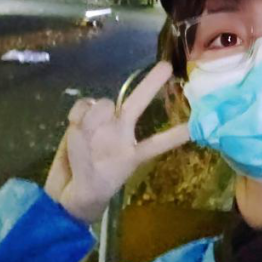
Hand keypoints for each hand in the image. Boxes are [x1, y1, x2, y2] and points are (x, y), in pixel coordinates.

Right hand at [44, 61, 190, 223]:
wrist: (65, 194)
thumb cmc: (87, 194)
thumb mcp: (93, 185)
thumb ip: (94, 154)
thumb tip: (87, 122)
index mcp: (132, 153)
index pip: (158, 143)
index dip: (175, 135)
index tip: (196, 126)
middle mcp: (120, 132)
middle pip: (137, 103)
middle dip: (151, 84)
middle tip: (166, 67)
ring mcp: (101, 125)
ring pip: (103, 104)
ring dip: (94, 115)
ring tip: (83, 132)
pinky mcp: (81, 121)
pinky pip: (83, 106)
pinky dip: (78, 112)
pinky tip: (73, 123)